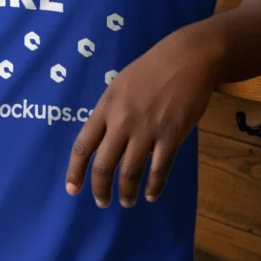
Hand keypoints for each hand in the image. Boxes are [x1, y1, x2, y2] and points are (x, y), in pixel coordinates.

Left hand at [65, 24, 218, 207]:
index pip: (83, 145)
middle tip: (102, 202)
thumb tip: (106, 140)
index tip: (72, 189)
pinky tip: (151, 194)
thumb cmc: (152, 69)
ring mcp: (147, 130)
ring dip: (127, 192)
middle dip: (100, 190)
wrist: (187, 58)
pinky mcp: (170, 135)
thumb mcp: (120, 85)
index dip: (75, 171)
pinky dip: (154, 186)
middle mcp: (122, 121)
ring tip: (127, 201)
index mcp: (106, 107)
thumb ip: (111, 112)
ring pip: (130, 172)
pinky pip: (159, 168)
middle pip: (104, 166)